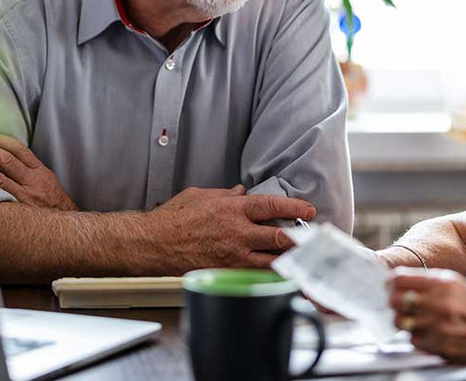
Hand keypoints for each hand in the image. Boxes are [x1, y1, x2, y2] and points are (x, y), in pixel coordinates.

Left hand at [0, 129, 77, 210]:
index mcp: (40, 172)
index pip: (18, 149)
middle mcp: (33, 181)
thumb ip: (28, 171)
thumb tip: (2, 160)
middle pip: (6, 159)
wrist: (65, 229)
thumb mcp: (46, 183)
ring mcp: (25, 195)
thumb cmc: (54, 206)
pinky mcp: (18, 209)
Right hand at [147, 185, 316, 273]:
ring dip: (288, 260)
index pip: (272, 206)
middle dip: (299, 239)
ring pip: (271, 261)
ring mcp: (233, 256)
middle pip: (279, 238)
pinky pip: (254, 274)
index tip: (308, 210)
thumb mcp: (201, 196)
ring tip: (301, 257)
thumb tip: (240, 192)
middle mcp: (237, 233)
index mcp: (232, 210)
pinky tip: (277, 272)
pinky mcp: (226, 272)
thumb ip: (225, 195)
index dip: (295, 209)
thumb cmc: (174, 218)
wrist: (154, 244)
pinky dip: (268, 273)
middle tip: (312, 238)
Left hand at [388, 267, 465, 367]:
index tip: (391, 286)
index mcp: (443, 283)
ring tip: (418, 321)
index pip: (399, 279)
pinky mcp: (440, 346)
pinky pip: (414, 341)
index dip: (391, 283)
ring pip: (401, 323)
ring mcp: (438, 326)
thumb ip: (431, 283)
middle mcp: (438, 303)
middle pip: (395, 301)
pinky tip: (430, 334)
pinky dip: (418, 338)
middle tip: (401, 306)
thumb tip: (401, 282)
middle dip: (395, 303)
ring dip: (405, 322)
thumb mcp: (460, 285)